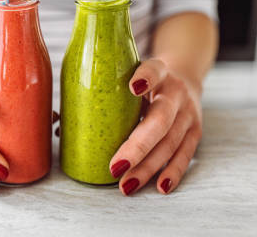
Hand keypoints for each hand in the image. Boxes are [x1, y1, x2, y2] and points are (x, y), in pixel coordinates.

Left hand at [109, 59, 202, 195]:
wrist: (184, 79)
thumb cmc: (143, 80)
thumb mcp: (129, 73)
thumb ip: (104, 90)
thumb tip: (60, 124)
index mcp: (159, 71)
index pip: (154, 70)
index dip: (145, 78)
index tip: (133, 87)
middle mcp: (176, 92)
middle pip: (160, 120)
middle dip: (137, 146)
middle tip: (114, 167)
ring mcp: (188, 113)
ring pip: (170, 143)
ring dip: (148, 167)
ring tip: (125, 184)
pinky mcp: (195, 132)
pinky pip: (184, 155)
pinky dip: (172, 172)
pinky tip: (159, 187)